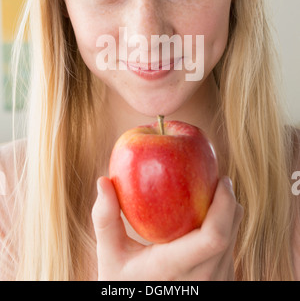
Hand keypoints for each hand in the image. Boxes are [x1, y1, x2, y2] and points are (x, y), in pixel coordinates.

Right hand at [92, 175, 242, 280]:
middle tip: (219, 179)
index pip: (214, 237)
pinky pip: (230, 250)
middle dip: (229, 202)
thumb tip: (103, 180)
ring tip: (214, 194)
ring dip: (229, 214)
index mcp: (174, 268)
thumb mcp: (110, 255)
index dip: (225, 205)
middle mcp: (202, 280)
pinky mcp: (221, 284)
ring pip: (234, 241)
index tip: (220, 179)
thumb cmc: (124, 282)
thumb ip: (105, 218)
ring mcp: (215, 285)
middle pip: (230, 234)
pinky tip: (210, 217)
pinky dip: (226, 229)